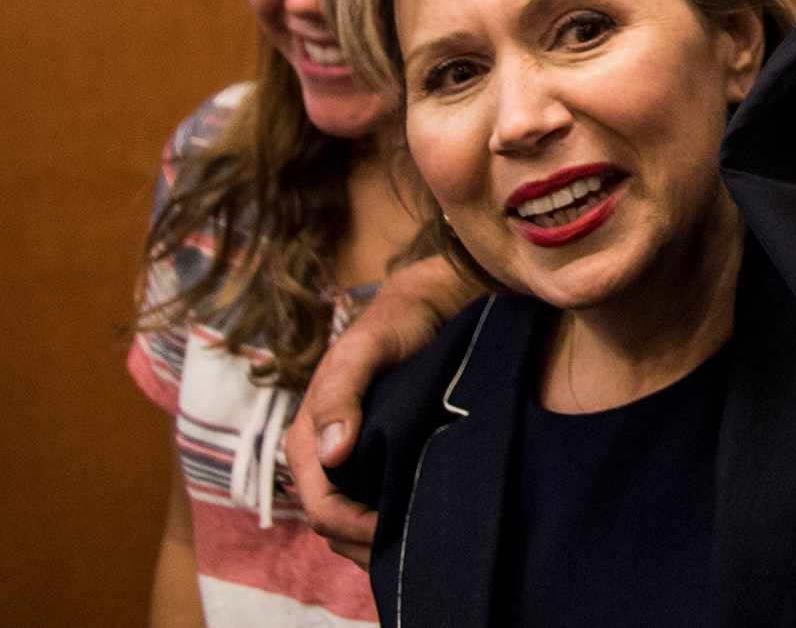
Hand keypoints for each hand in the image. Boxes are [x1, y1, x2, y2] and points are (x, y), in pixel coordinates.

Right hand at [286, 255, 474, 566]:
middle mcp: (322, 457)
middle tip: (415, 549)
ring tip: (419, 539)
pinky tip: (421, 522)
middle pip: (333, 525)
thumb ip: (342, 393)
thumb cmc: (393, 325)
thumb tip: (332, 452)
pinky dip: (390, 522)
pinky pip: (373, 506)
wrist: (425, 308)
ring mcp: (349, 462)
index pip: (321, 506)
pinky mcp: (376, 460)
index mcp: (308, 438)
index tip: (394, 531)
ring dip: (378, 540)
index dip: (353, 528)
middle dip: (365, 545)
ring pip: (351, 523)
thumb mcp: (366, 349)